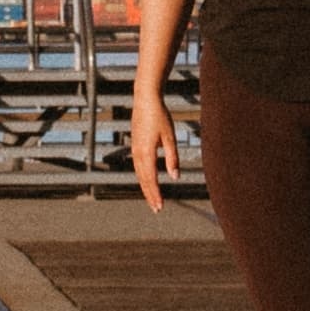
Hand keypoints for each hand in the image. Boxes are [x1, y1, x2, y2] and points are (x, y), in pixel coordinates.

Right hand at [130, 91, 178, 211]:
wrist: (145, 100)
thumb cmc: (160, 117)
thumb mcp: (170, 137)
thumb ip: (172, 158)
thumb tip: (175, 177)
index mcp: (146, 153)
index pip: (151, 179)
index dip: (155, 194)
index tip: (160, 206)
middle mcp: (137, 154)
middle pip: (143, 180)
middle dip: (150, 195)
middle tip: (156, 209)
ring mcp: (134, 149)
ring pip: (139, 174)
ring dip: (146, 188)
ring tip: (153, 198)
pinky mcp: (135, 145)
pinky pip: (138, 166)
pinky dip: (143, 177)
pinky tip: (148, 180)